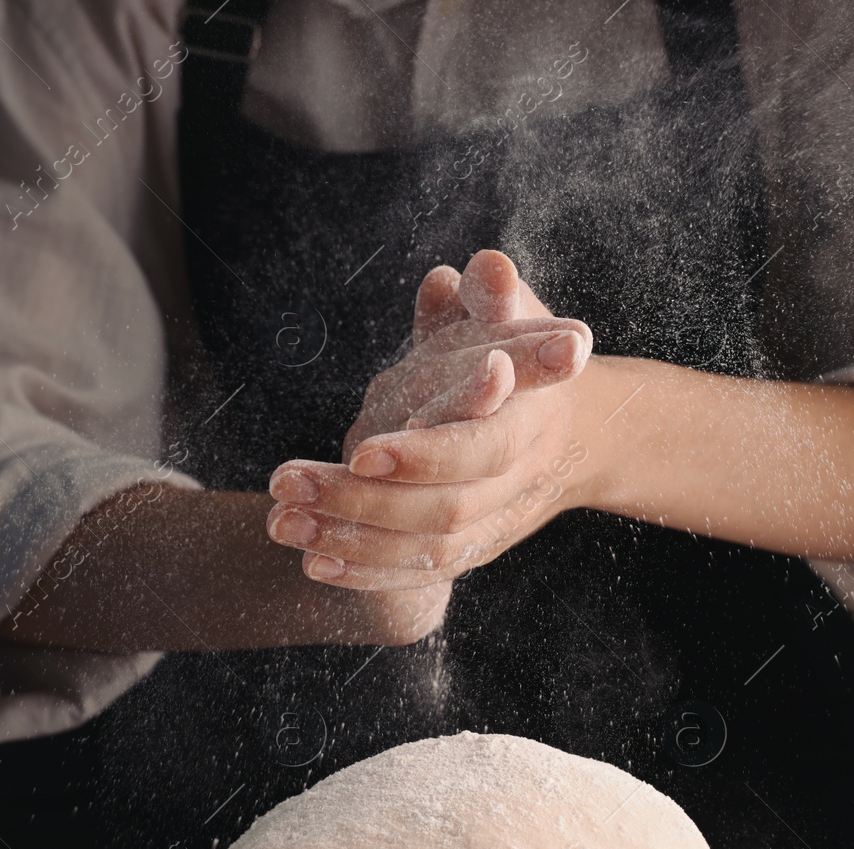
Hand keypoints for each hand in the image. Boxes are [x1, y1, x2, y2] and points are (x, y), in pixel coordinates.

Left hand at [266, 251, 606, 588]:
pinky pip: (421, 574)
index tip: (360, 451)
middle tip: (287, 482)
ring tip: (281, 521)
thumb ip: (492, 295)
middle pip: (447, 509)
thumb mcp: (514, 315)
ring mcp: (496, 521)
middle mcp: (518, 480)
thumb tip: (484, 269)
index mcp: (531, 421)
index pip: (484, 449)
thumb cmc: (525, 353)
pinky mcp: (474, 548)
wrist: (572, 428)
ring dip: (351, 541)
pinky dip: (368, 573)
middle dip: (365, 502)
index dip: (426, 457)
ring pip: (428, 548)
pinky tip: (311, 563)